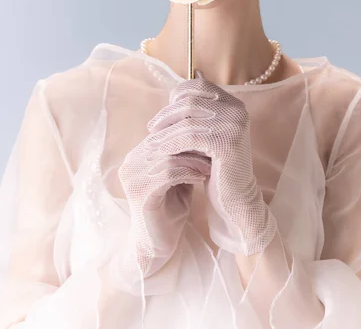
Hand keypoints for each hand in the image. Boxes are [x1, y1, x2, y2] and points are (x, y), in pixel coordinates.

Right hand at [116, 127, 210, 282]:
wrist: (158, 244)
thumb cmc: (170, 207)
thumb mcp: (177, 175)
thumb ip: (182, 155)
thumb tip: (203, 130)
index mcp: (137, 155)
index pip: (164, 132)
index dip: (188, 133)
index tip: (212, 137)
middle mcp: (130, 163)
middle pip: (165, 141)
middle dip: (193, 144)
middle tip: (215, 147)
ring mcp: (132, 177)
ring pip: (168, 155)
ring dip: (194, 159)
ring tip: (211, 164)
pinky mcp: (139, 193)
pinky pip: (168, 173)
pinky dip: (188, 172)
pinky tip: (202, 177)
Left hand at [145, 74, 276, 255]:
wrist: (234, 201)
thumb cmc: (216, 168)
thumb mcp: (206, 133)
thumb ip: (198, 110)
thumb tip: (193, 73)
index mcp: (234, 103)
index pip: (198, 86)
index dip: (176, 97)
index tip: (162, 116)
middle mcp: (237, 109)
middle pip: (190, 99)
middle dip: (166, 114)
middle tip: (151, 129)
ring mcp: (234, 124)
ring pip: (187, 119)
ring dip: (164, 131)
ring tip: (150, 142)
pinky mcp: (227, 142)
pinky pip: (189, 137)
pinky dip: (170, 143)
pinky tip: (159, 152)